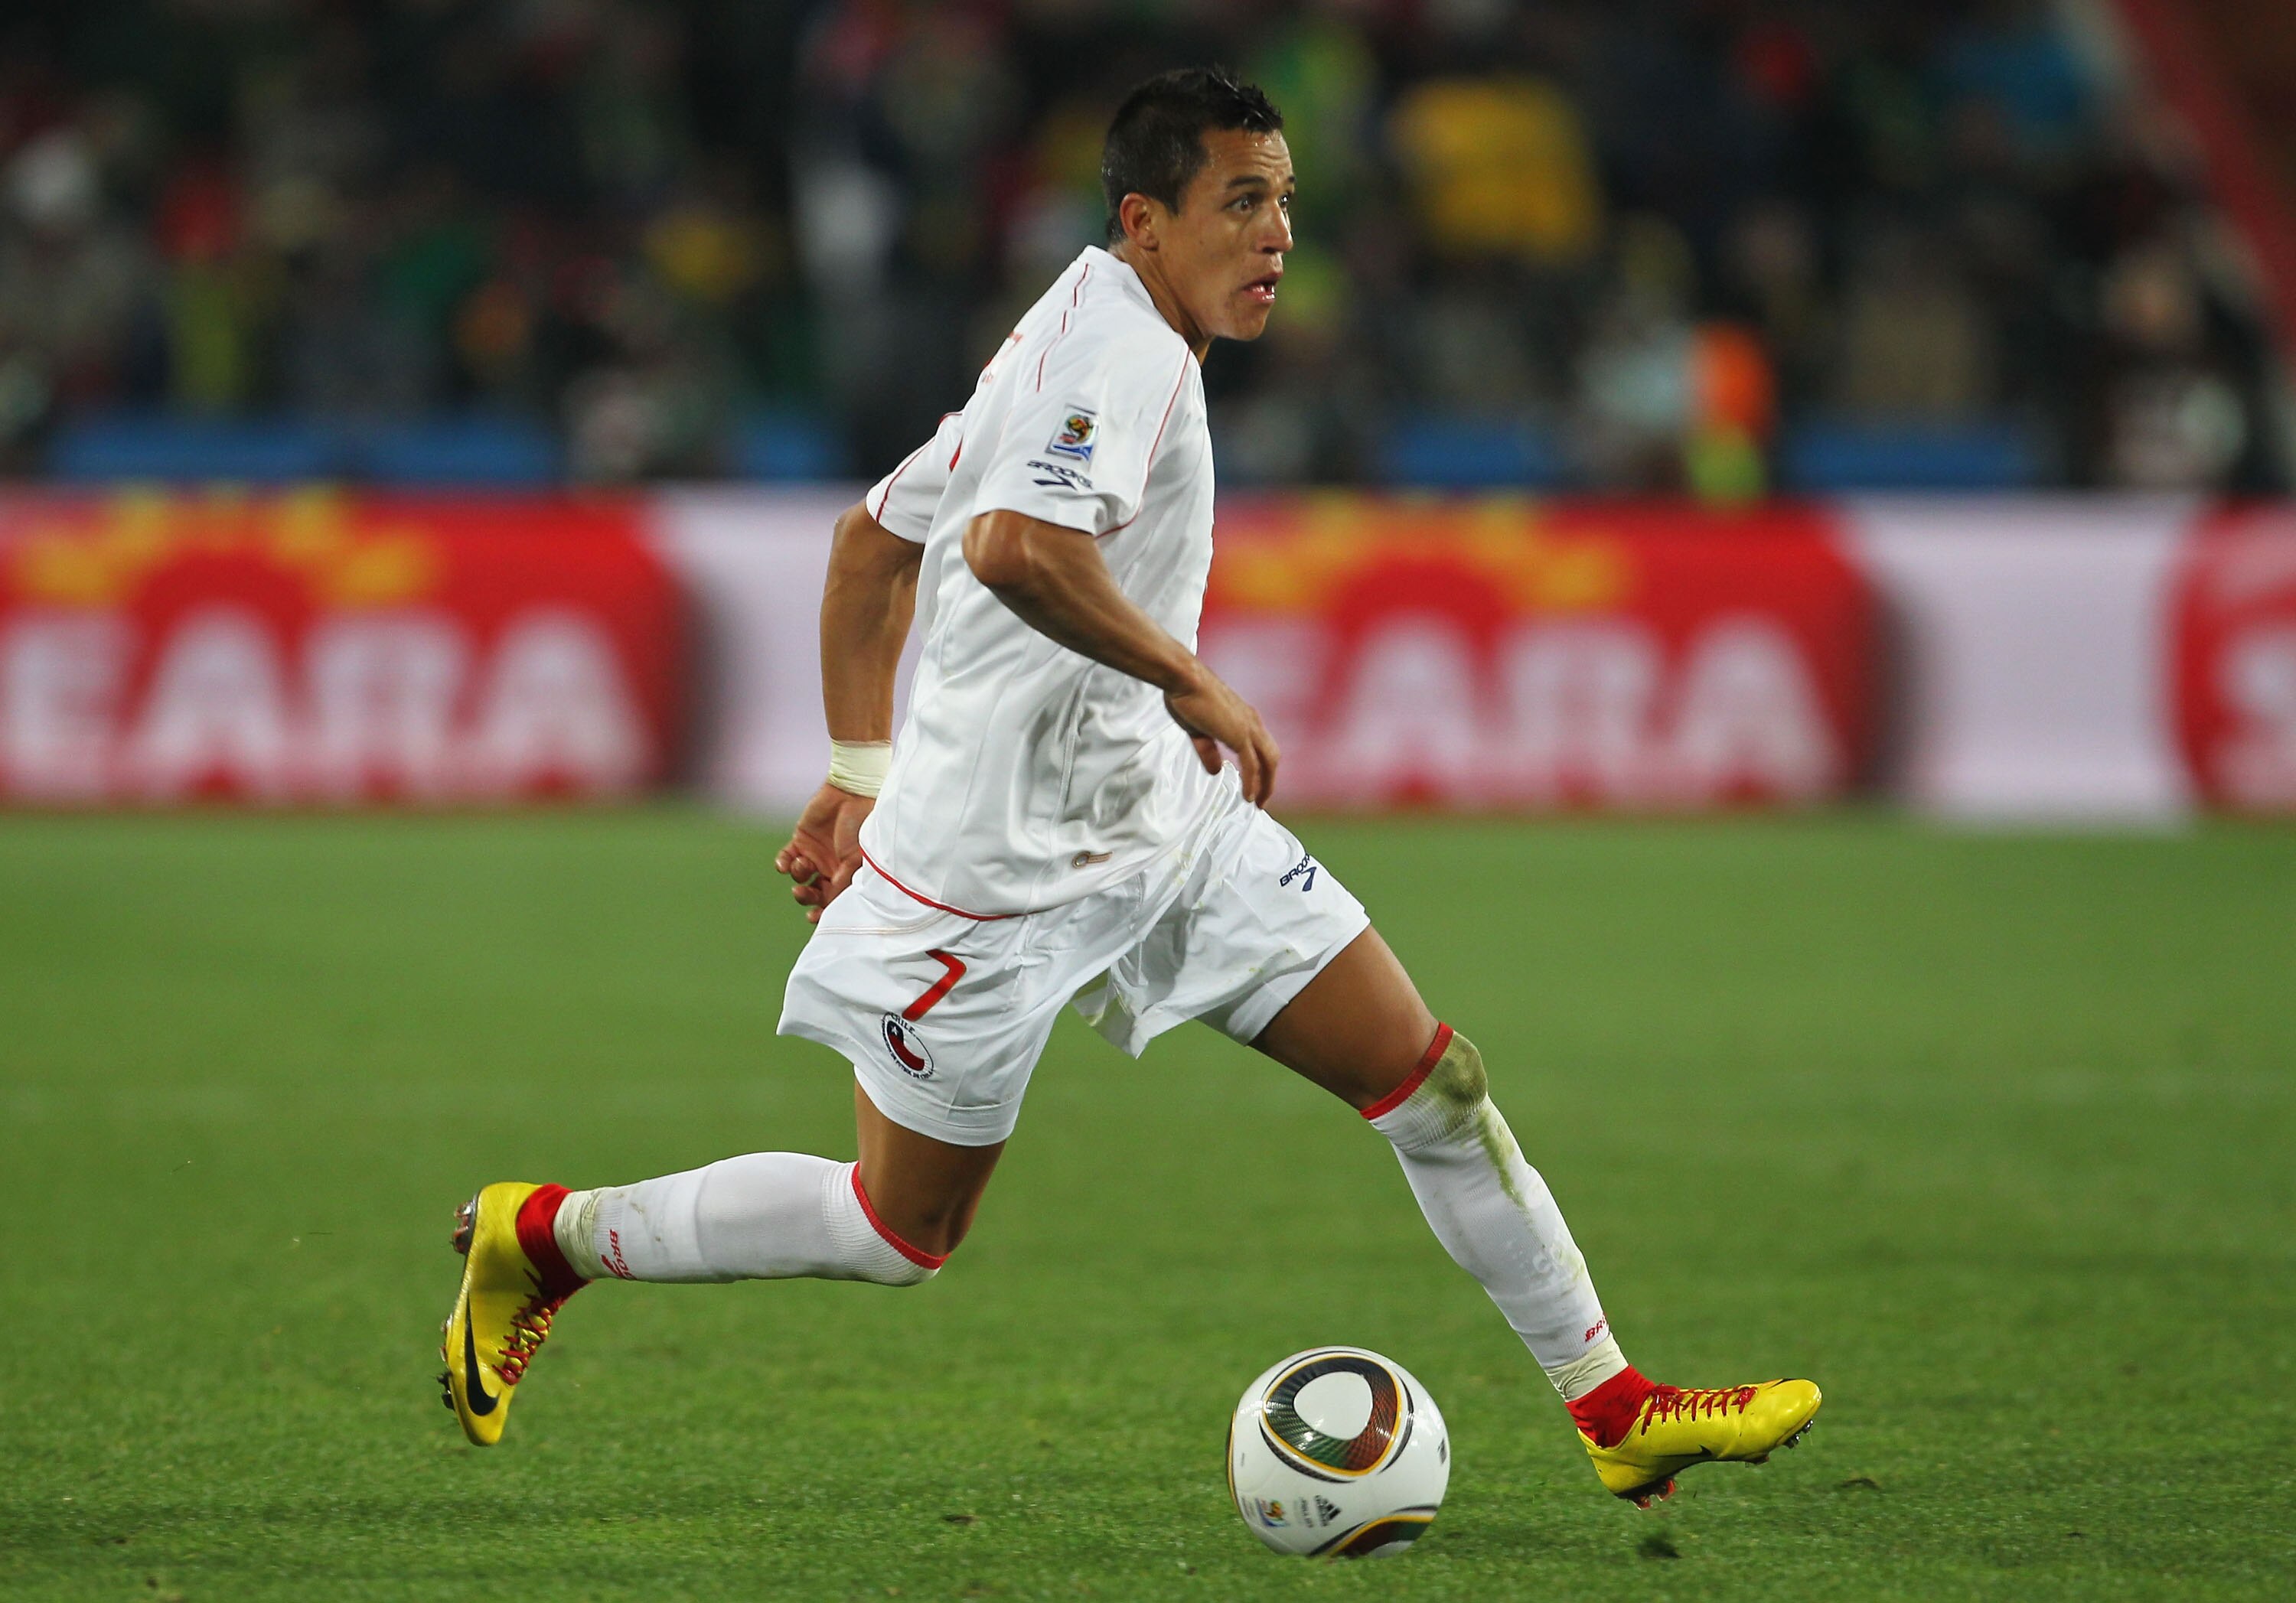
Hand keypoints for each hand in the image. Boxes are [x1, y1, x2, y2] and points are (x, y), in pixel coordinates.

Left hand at [774, 783, 874, 922]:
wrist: (851, 794)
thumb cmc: (861, 827)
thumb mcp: (856, 860)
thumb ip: (843, 883)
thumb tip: (830, 905)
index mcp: (848, 874)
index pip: (833, 899)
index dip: (823, 910)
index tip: (813, 917)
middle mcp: (831, 867)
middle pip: (813, 891)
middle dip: (806, 897)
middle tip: (800, 893)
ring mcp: (816, 854)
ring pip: (799, 876)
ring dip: (797, 875)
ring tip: (803, 863)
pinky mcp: (801, 840)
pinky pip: (786, 858)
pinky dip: (782, 863)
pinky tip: (784, 864)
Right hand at [1164, 663, 1278, 805]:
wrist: (1184, 679)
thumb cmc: (1187, 697)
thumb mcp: (1198, 730)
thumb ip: (1208, 751)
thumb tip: (1216, 771)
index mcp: (1244, 717)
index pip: (1261, 747)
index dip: (1262, 767)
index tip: (1256, 784)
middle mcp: (1251, 722)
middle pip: (1271, 757)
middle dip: (1269, 780)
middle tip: (1261, 799)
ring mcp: (1248, 728)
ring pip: (1267, 763)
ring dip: (1265, 785)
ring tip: (1258, 803)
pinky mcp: (1239, 735)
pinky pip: (1252, 766)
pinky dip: (1253, 783)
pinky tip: (1248, 797)